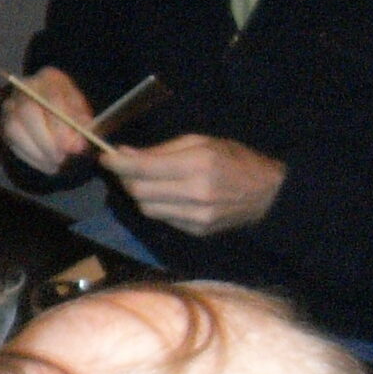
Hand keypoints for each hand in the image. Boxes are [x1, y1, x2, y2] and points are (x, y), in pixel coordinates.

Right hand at [0, 67, 95, 175]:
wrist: (54, 106)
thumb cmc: (71, 109)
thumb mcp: (83, 113)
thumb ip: (82, 126)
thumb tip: (77, 144)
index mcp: (49, 78)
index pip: (51, 99)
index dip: (60, 125)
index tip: (71, 147)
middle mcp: (24, 88)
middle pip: (27, 111)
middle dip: (45, 139)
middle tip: (61, 158)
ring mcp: (10, 105)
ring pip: (14, 128)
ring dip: (36, 151)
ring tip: (56, 163)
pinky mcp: (4, 124)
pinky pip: (12, 142)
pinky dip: (30, 157)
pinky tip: (46, 164)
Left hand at [101, 134, 284, 234]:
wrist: (268, 193)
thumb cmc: (233, 159)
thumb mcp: (200, 142)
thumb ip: (161, 150)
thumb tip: (124, 153)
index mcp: (197, 165)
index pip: (143, 168)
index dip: (118, 163)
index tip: (104, 157)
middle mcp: (195, 193)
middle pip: (139, 192)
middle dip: (125, 179)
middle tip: (123, 167)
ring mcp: (197, 216)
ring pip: (147, 209)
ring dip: (138, 194)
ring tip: (144, 181)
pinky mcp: (197, 231)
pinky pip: (163, 219)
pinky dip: (156, 206)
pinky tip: (164, 195)